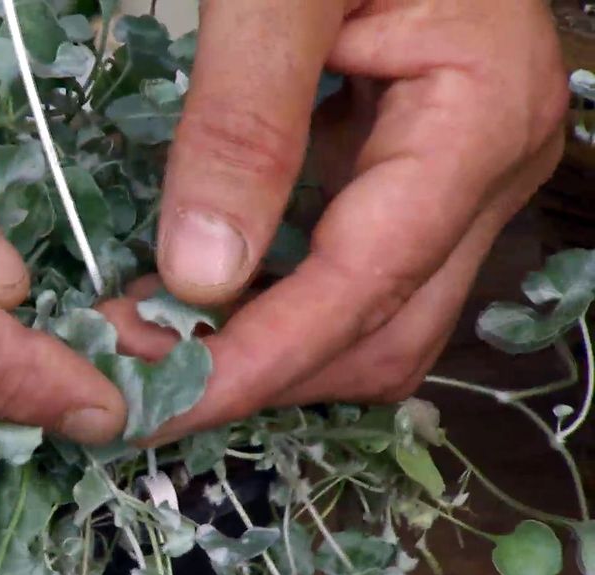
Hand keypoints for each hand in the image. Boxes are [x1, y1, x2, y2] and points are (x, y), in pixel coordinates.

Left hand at [109, 0, 567, 440]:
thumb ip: (244, 120)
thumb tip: (201, 275)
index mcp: (477, 120)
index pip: (364, 286)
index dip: (258, 361)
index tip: (157, 402)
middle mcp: (488, 168)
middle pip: (382, 333)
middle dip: (260, 377)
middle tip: (137, 385)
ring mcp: (459, 174)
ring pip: (375, 319)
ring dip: (268, 355)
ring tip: (158, 353)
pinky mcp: (416, 168)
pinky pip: (354, 270)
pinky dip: (275, 305)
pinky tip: (199, 301)